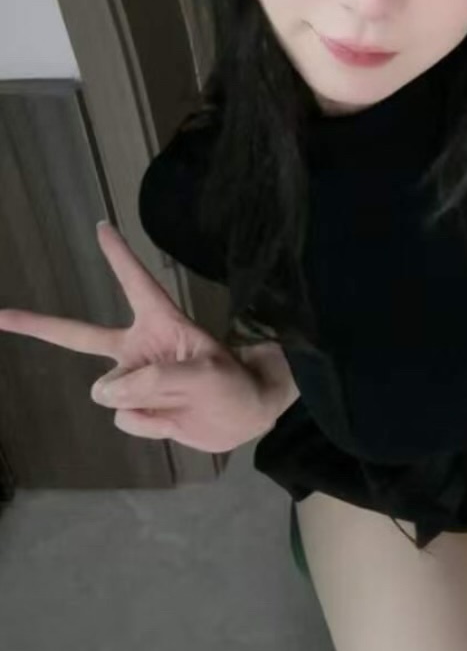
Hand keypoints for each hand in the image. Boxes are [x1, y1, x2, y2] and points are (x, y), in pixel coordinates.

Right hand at [0, 221, 275, 450]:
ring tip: (183, 401)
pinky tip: (173, 419)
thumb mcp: (204, 376)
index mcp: (161, 324)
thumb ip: (155, 380)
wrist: (244, 417)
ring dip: (146, 403)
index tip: (102, 226)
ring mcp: (135, 380)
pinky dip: (150, 424)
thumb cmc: (232, 383)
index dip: (118, 256)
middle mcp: (139, 349)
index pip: (135, 283)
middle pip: (79, 336)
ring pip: (111, 394)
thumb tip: (104, 392)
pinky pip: (127, 420)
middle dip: (37, 324)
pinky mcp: (136, 408)